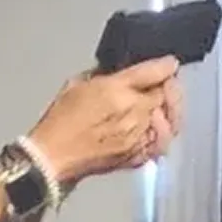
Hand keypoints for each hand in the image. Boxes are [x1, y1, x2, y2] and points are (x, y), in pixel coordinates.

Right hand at [29, 57, 179, 183]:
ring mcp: (137, 135)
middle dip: (166, 87)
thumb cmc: (59, 123)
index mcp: (116, 89)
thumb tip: (120, 74)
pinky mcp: (136, 155)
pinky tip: (156, 128)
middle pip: (166, 93)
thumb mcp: (77, 84)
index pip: (156, 71)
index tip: (168, 64)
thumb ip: (105, 76)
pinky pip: (161, 142)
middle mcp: (132, 111)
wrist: (51, 157)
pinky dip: (163, 132)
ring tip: (163, 107)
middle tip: (162, 85)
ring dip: (169, 110)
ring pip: (169, 118)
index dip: (165, 66)